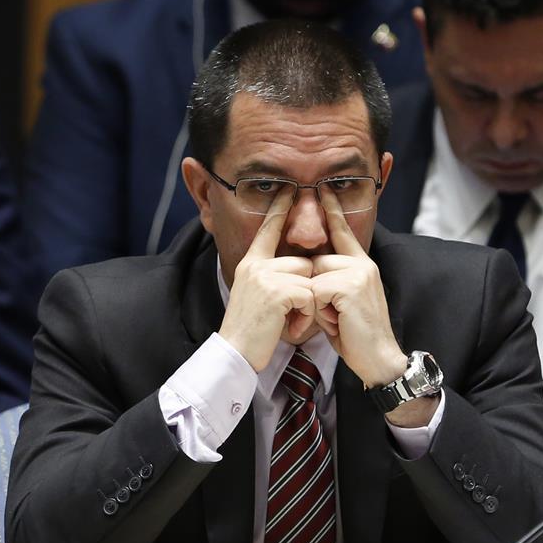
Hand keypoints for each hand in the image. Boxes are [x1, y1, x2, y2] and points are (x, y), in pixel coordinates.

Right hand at [219, 193, 314, 370]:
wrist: (234, 353)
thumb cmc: (250, 332)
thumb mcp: (257, 296)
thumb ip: (271, 276)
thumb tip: (299, 266)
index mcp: (250, 263)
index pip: (268, 229)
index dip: (279, 208)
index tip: (288, 189)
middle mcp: (255, 264)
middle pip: (302, 261)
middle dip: (305, 289)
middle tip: (289, 314)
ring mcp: (264, 275)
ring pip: (308, 278)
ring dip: (306, 304)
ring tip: (286, 321)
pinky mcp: (275, 291)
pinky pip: (308, 295)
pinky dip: (304, 316)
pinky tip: (286, 327)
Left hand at [309, 192, 405, 388]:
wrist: (379, 358)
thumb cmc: (357, 335)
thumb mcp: (343, 302)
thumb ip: (332, 280)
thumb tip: (311, 270)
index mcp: (363, 264)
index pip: (344, 232)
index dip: (333, 210)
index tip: (323, 189)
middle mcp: (363, 263)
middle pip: (317, 262)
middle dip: (317, 291)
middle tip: (336, 314)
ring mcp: (358, 272)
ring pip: (314, 276)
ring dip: (318, 303)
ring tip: (338, 318)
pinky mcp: (350, 285)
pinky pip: (316, 290)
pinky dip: (321, 311)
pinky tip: (339, 321)